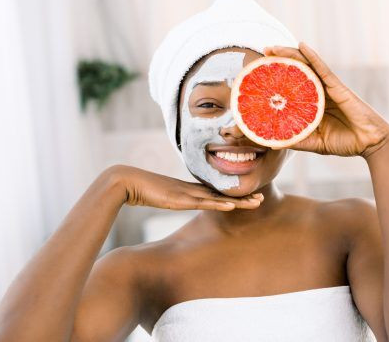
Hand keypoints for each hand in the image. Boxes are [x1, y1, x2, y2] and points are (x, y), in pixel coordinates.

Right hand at [109, 165, 263, 210]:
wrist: (126, 181)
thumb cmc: (139, 189)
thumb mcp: (158, 196)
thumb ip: (168, 198)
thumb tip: (171, 200)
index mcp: (187, 189)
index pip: (214, 192)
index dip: (231, 195)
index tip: (246, 196)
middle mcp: (191, 190)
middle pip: (222, 193)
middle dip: (242, 197)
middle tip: (262, 198)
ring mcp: (187, 193)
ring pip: (218, 198)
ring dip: (239, 201)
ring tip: (257, 202)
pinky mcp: (180, 199)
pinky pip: (204, 203)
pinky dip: (219, 204)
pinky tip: (233, 206)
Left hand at [263, 42, 388, 158]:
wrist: (370, 143)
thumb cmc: (345, 142)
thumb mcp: (315, 143)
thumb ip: (297, 140)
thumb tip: (270, 142)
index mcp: (312, 103)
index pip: (292, 86)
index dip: (277, 77)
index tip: (258, 72)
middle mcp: (319, 92)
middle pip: (297, 70)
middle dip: (280, 60)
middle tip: (263, 52)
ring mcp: (328, 87)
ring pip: (306, 65)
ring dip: (290, 54)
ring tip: (272, 47)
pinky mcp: (338, 87)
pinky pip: (322, 68)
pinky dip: (312, 56)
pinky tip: (301, 46)